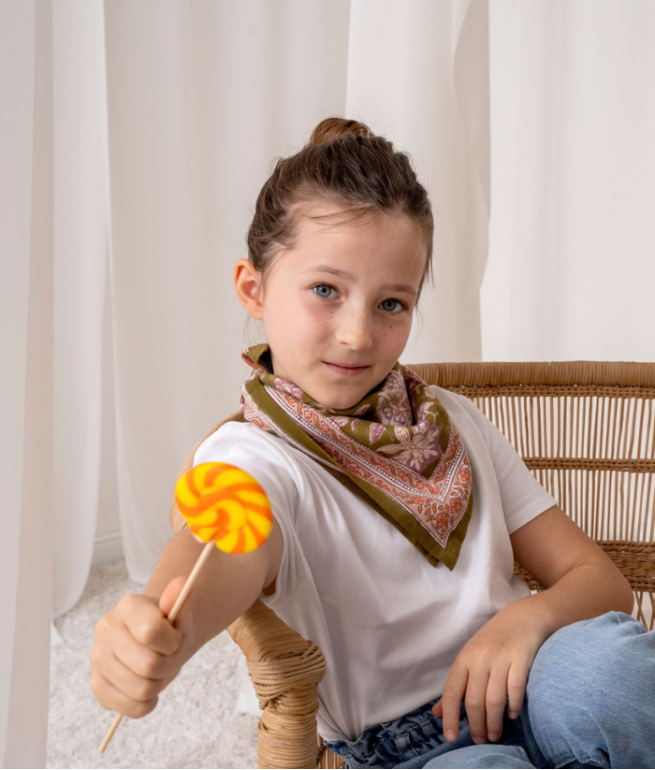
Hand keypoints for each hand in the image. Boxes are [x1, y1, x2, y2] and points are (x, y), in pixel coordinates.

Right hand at [90, 576, 194, 717]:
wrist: (155, 642)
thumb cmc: (169, 627)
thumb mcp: (180, 614)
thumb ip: (181, 600)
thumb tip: (183, 583)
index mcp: (128, 606)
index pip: (151, 632)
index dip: (172, 642)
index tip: (174, 639)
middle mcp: (106, 629)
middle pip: (149, 665)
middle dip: (168, 665)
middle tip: (169, 658)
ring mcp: (97, 659)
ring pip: (141, 690)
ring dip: (159, 685)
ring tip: (157, 671)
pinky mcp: (97, 686)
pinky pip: (131, 708)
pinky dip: (147, 702)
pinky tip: (146, 686)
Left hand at [432, 601, 547, 744]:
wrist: (521, 617)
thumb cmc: (492, 642)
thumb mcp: (469, 659)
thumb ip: (456, 686)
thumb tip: (437, 712)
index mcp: (464, 659)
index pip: (452, 692)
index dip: (449, 716)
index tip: (450, 737)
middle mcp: (480, 659)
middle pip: (474, 700)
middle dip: (476, 725)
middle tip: (480, 740)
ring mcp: (500, 659)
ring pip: (494, 699)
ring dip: (494, 722)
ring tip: (495, 735)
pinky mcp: (521, 659)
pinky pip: (516, 688)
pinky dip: (514, 705)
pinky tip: (513, 715)